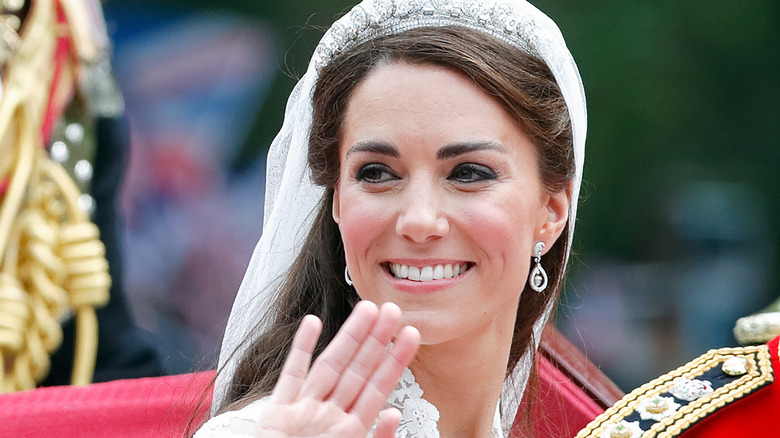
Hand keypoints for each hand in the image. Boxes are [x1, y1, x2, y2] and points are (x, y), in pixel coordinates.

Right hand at [256, 301, 419, 437]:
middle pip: (356, 371)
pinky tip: (312, 324)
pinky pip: (290, 376)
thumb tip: (393, 415)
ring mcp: (302, 411)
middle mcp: (326, 415)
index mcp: (347, 430)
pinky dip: (300, 350)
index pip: (376, 387)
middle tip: (392, 309)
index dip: (394, 359)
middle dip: (376, 340)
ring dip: (348, 337)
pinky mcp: (275, 413)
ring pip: (330, 367)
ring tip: (366, 310)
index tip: (409, 333)